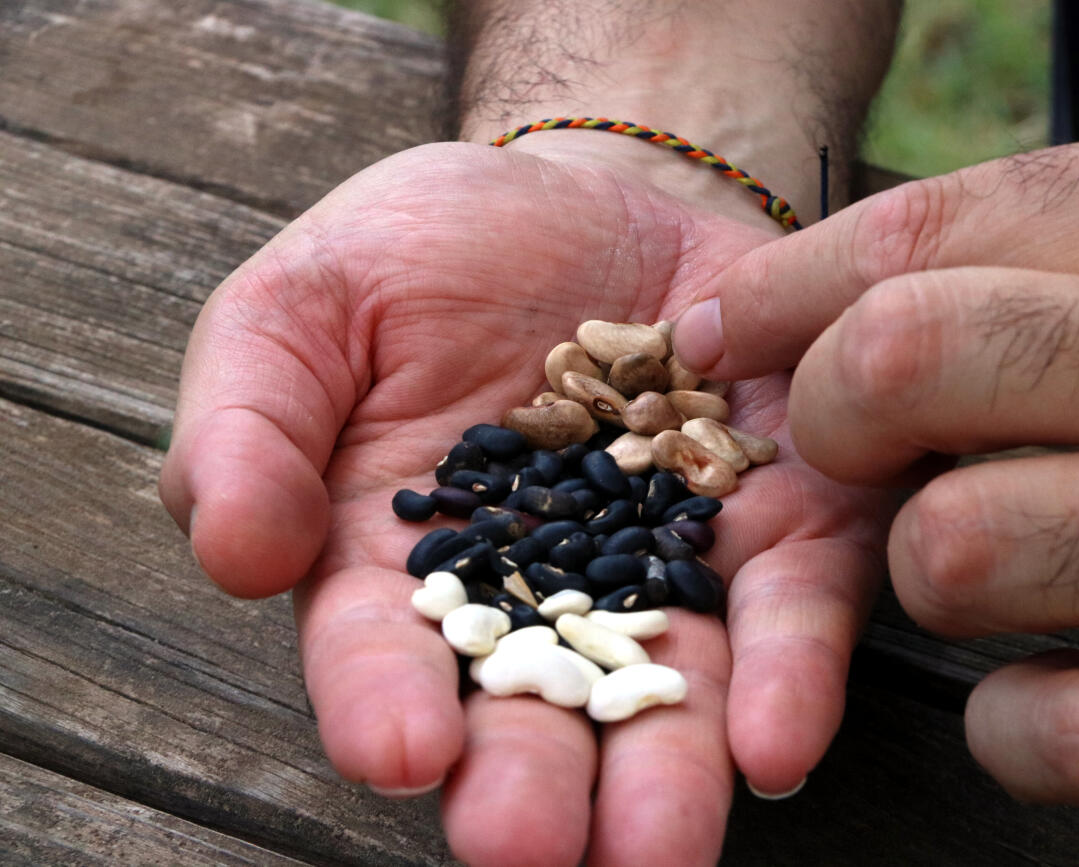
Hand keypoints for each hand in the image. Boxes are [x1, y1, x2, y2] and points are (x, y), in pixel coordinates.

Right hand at [158, 141, 891, 864]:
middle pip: (538, 708)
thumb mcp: (303, 309)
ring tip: (661, 846)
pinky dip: (786, 671)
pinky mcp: (781, 522)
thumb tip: (236, 554)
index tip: (398, 751)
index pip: (386, 652)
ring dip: (668, 773)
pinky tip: (777, 739)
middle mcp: (546, 596)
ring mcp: (672, 567)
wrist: (591, 199)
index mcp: (409, 565)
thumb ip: (249, 426)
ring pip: (670, 687)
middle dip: (536, 783)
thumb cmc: (424, 258)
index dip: (383, 703)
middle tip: (536, 848)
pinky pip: (789, 605)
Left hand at [673, 133, 1078, 811]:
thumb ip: (994, 245)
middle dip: (833, 423)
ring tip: (985, 562)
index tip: (720, 346)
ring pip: (960, 555)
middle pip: (904, 367)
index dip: (776, 302)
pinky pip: (1076, 738)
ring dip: (929, 575)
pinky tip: (1049, 685)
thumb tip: (750, 319)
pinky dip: (1021, 729)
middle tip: (865, 454)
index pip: (903, 242)